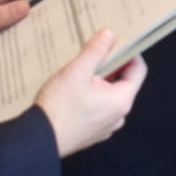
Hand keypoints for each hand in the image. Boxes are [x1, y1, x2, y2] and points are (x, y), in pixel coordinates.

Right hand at [33, 30, 146, 156]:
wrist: (37, 140)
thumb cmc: (59, 107)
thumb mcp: (77, 71)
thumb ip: (95, 51)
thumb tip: (109, 35)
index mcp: (121, 100)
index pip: (138, 70)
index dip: (129, 54)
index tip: (116, 44)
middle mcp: (118, 116)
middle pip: (123, 83)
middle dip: (110, 68)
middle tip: (93, 57)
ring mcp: (105, 127)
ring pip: (108, 97)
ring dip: (98, 83)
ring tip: (79, 74)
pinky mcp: (91, 133)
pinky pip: (97, 110)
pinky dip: (90, 99)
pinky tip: (71, 93)